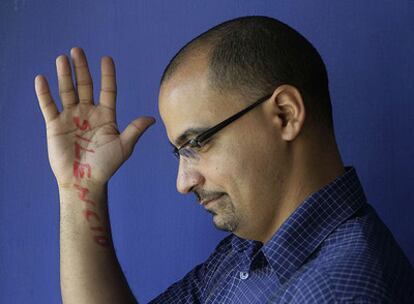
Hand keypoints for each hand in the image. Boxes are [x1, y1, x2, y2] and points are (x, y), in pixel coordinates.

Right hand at [35, 47, 154, 187]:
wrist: (85, 181)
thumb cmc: (106, 166)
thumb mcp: (124, 146)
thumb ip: (135, 129)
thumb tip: (152, 118)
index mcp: (106, 116)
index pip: (107, 90)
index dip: (107, 75)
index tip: (106, 58)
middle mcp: (88, 113)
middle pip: (85, 85)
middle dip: (81, 68)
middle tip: (77, 50)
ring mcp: (71, 118)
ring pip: (67, 91)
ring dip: (64, 75)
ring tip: (62, 58)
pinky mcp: (55, 125)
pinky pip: (48, 106)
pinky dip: (44, 93)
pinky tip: (42, 79)